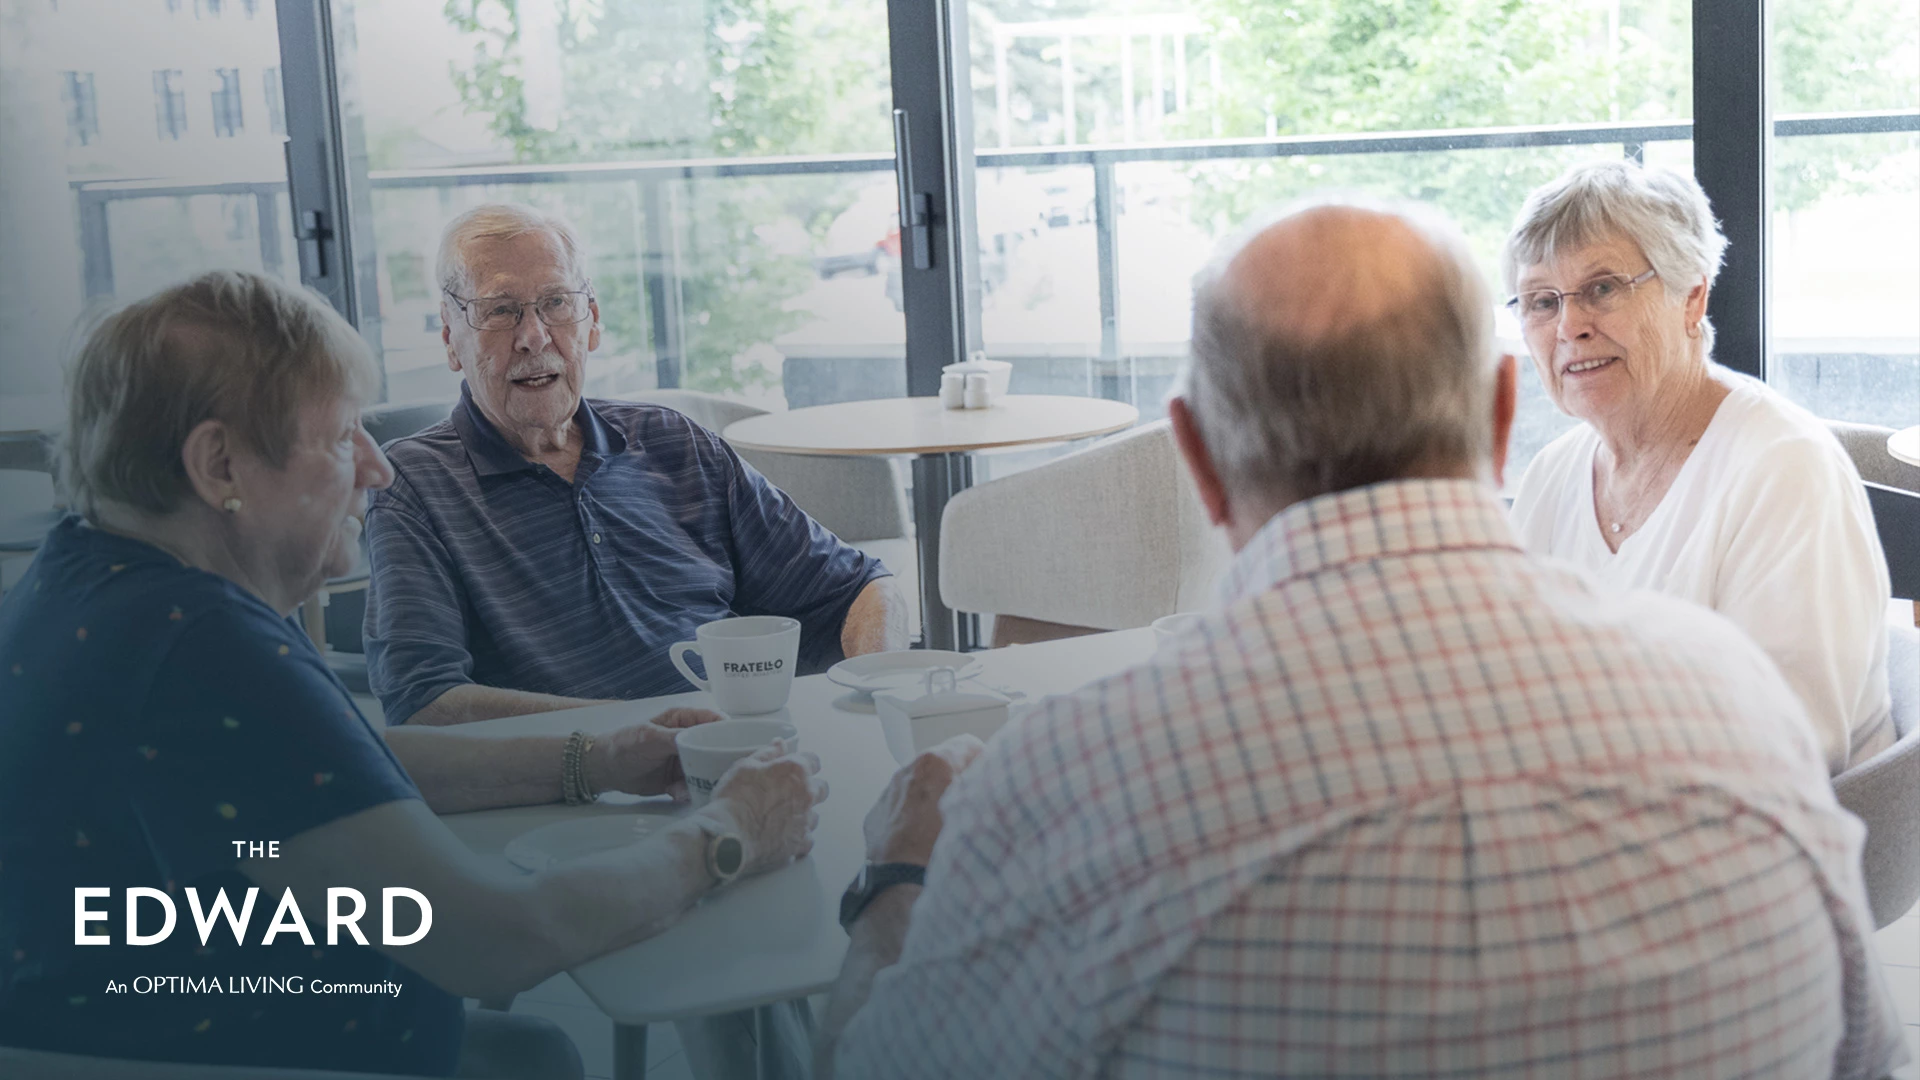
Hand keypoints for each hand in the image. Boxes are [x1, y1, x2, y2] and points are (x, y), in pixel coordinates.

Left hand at [588, 709, 721, 800]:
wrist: (604, 770)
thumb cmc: (624, 744)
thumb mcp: (650, 737)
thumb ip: (676, 737)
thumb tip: (701, 740)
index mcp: (684, 720)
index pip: (715, 721)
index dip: (729, 731)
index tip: (738, 744)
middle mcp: (689, 739)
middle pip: (715, 748)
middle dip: (717, 761)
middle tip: (718, 773)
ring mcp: (685, 760)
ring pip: (707, 769)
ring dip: (700, 780)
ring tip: (684, 786)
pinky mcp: (679, 779)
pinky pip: (693, 785)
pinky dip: (687, 791)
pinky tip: (675, 792)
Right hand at [703, 739, 828, 875]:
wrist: (728, 837)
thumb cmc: (733, 799)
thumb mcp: (744, 767)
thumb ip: (767, 754)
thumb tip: (780, 744)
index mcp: (795, 771)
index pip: (814, 761)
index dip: (803, 764)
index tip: (793, 769)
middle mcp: (807, 795)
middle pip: (821, 789)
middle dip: (809, 789)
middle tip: (788, 794)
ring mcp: (805, 821)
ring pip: (814, 815)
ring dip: (803, 815)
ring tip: (781, 819)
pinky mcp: (800, 844)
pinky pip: (807, 840)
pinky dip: (797, 838)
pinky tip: (782, 838)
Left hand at [863, 735, 984, 865]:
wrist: (904, 885)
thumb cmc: (942, 851)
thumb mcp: (982, 814)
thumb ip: (987, 788)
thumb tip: (994, 784)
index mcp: (936, 763)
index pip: (968, 745)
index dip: (983, 763)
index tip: (989, 780)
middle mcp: (908, 771)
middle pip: (941, 764)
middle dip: (956, 780)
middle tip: (972, 806)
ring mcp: (889, 793)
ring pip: (919, 786)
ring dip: (934, 798)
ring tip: (947, 828)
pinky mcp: (876, 816)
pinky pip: (901, 807)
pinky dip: (913, 816)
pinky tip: (924, 840)